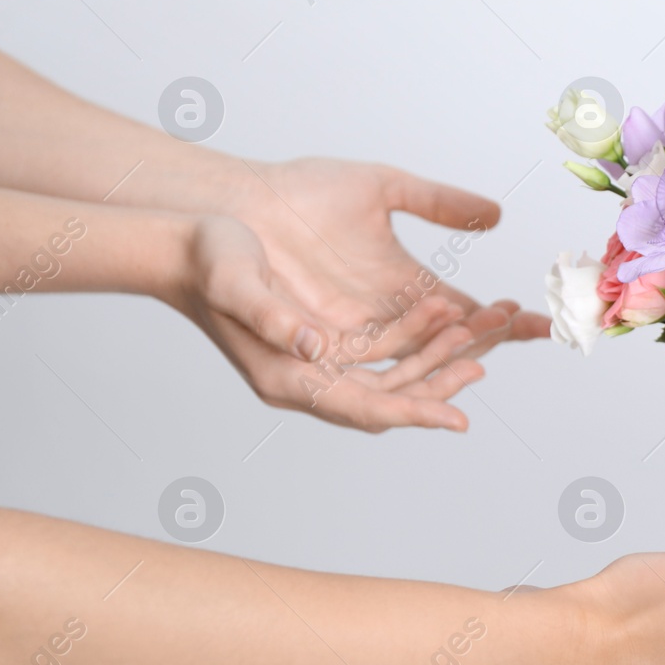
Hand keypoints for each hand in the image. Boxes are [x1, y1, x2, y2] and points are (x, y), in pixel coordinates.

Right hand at [172, 215, 487, 430]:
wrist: (182, 243)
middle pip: (385, 399)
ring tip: (475, 337)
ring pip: (387, 376)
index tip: (457, 421)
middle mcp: (303, 379)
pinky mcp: (320, 341)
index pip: (363, 409)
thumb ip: (270, 319)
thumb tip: (312, 346)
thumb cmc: (204, 260)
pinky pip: (378, 352)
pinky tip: (440, 314)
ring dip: (430, 360)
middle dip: (436, 386)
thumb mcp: (234, 284)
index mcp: (284, 377)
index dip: (413, 415)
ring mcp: (313, 363)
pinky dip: (412, 338)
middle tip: (482, 366)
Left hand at [226, 156, 546, 370]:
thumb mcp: (383, 189)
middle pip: (447, 347)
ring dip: (446, 357)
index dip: (502, 323)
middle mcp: (381, 322)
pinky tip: (427, 350)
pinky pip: (358, 372)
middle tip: (525, 328)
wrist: (234, 202)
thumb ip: (439, 204)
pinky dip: (397, 368)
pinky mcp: (308, 349)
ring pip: (410, 365)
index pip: (464, 316)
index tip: (542, 321)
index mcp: (401, 289)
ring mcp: (347, 338)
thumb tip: (497, 214)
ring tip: (481, 341)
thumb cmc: (300, 192)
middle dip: (487, 342)